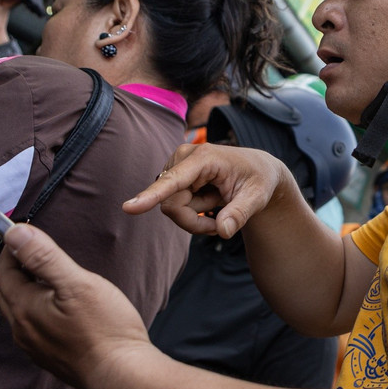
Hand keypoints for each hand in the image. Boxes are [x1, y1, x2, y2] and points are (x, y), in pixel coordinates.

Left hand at [0, 224, 153, 388]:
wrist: (121, 374)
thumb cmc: (105, 328)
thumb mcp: (78, 283)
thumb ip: (45, 257)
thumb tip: (16, 233)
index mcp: (26, 308)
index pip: (6, 272)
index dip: (12, 250)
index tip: (25, 233)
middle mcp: (23, 330)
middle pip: (8, 292)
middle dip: (17, 268)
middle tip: (36, 250)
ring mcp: (35, 346)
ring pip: (20, 311)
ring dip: (26, 290)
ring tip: (49, 276)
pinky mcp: (50, 357)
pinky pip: (34, 327)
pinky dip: (38, 309)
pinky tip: (60, 307)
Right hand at [124, 143, 294, 238]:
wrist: (258, 171)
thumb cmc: (259, 180)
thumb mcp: (258, 197)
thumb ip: (241, 213)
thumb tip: (225, 231)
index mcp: (205, 158)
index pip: (174, 181)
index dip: (151, 196)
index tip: (128, 208)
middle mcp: (184, 157)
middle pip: (171, 206)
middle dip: (195, 222)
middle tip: (223, 223)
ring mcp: (176, 167)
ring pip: (171, 209)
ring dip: (197, 218)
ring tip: (220, 204)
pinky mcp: (173, 177)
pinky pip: (173, 207)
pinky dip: (193, 214)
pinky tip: (211, 202)